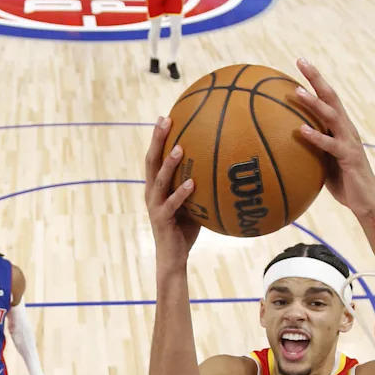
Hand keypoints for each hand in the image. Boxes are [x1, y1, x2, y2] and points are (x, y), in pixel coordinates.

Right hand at [145, 116, 199, 264]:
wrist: (172, 258)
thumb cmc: (185, 230)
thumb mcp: (192, 204)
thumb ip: (200, 186)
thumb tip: (223, 170)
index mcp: (156, 187)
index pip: (155, 157)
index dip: (158, 137)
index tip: (166, 116)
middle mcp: (152, 193)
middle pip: (151, 161)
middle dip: (157, 139)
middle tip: (165, 120)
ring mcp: (155, 206)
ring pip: (159, 180)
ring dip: (169, 163)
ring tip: (180, 148)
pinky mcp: (162, 220)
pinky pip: (172, 204)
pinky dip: (181, 193)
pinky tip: (192, 183)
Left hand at [291, 58, 374, 215]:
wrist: (366, 203)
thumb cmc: (344, 183)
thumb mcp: (324, 161)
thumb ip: (311, 148)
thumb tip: (286, 142)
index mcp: (341, 128)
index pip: (328, 98)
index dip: (316, 79)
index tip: (301, 62)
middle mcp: (347, 130)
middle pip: (331, 97)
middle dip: (316, 78)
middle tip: (301, 61)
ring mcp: (349, 142)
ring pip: (332, 116)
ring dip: (314, 103)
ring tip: (297, 92)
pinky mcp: (349, 157)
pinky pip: (330, 145)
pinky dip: (316, 136)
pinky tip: (301, 130)